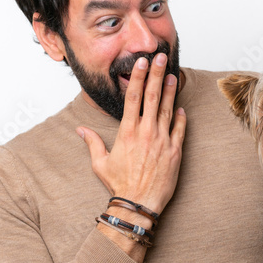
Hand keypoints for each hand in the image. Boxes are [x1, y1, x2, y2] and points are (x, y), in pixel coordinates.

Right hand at [76, 53, 186, 216]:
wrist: (138, 204)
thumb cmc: (119, 185)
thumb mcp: (100, 163)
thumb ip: (93, 143)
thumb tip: (80, 130)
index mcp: (128, 132)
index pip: (133, 97)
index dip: (138, 77)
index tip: (142, 62)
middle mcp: (146, 132)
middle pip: (153, 97)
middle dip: (157, 75)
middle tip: (161, 58)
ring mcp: (162, 141)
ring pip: (168, 110)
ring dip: (171, 91)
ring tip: (174, 75)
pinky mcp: (175, 152)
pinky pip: (180, 130)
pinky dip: (182, 118)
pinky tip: (182, 108)